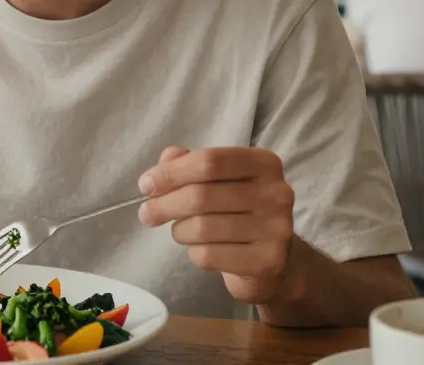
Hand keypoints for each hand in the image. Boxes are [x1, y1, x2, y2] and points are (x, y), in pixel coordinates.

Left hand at [137, 146, 297, 303]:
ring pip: (201, 227)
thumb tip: (164, 161)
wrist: (274, 263)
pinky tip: (202, 250)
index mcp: (264, 163)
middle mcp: (277, 193)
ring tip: (181, 232)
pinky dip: (194, 253)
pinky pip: (209, 255)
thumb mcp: (217, 182)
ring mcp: (276, 229)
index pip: (210, 161)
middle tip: (147, 214)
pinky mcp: (268, 261)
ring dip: (179, 231)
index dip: (171, 173)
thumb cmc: (238, 213)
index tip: (146, 185)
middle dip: (164, 204)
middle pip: (201, 195)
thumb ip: (189, 164)